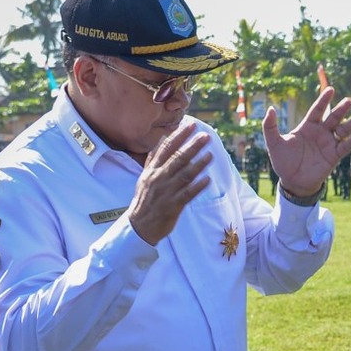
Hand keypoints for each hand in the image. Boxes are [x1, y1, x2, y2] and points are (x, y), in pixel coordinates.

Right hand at [127, 123, 216, 244]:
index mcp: (152, 170)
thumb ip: (153, 158)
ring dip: (198, 164)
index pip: (167, 148)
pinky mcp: (173, 205)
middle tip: (206, 136)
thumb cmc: (145, 199)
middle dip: (192, 146)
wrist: (139, 225)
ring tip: (210, 155)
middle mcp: (159, 178)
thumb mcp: (144, 177)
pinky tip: (208, 180)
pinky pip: (187, 194)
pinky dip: (197, 187)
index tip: (191, 125)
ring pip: (184, 175)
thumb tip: (161, 140)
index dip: (179, 135)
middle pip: (178, 159)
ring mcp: (166, 192)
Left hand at [261, 71, 350, 197]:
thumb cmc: (283, 161)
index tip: (331, 89)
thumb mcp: (274, 143)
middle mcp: (321, 133)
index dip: (323, 100)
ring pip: (343, 130)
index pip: (317, 110)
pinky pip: (344, 147)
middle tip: (349, 100)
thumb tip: (270, 109)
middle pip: (333, 118)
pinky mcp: (334, 156)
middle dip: (341, 109)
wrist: (293, 181)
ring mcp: (329, 144)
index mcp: (307, 126)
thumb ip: (270, 126)